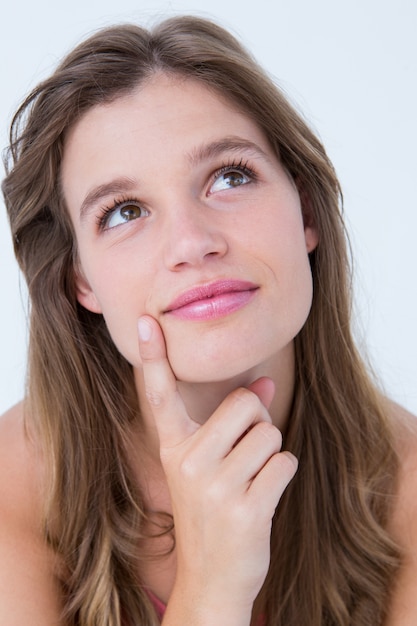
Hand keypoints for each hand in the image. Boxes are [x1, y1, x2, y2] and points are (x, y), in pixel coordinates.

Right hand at [138, 315, 297, 615]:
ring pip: (270, 434)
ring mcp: (215, 486)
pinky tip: (263, 498)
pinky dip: (282, 475)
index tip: (147, 320)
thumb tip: (267, 381)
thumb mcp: (211, 465)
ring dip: (271, 454)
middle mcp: (188, 461)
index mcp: (173, 447)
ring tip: (250, 481)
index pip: (161, 394)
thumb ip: (235, 420)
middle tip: (245, 454)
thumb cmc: (213, 512)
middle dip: (258, 422)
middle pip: (247, 403)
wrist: (212, 579)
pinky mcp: (245, 509)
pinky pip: (284, 463)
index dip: (155, 356)